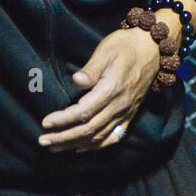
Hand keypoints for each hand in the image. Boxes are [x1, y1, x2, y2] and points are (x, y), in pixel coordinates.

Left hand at [38, 26, 167, 152]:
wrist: (152, 48)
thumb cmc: (125, 46)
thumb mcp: (106, 52)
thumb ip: (90, 70)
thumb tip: (75, 82)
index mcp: (111, 89)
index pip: (83, 112)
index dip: (63, 120)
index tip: (46, 122)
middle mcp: (119, 106)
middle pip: (88, 129)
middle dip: (64, 137)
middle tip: (43, 140)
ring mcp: (126, 113)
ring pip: (98, 136)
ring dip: (75, 144)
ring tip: (55, 147)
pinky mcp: (130, 115)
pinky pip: (113, 137)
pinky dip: (96, 146)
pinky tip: (81, 148)